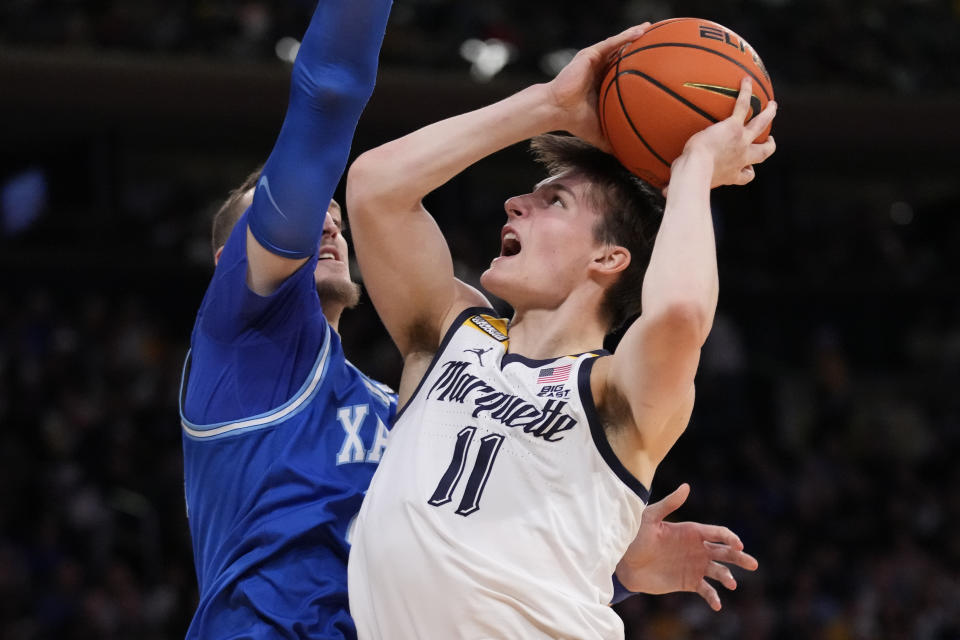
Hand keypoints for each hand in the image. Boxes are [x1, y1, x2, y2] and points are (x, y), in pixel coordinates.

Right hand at [545, 23, 650, 150]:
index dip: (639, 67)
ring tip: (652, 29)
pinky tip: (640, 32)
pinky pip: (611, 43)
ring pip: (619, 45)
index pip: (624, 72)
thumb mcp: (602, 133)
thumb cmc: (575, 122)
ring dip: (635, 36)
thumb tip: (631, 158)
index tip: (658, 66)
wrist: (557, 111)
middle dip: (640, 48)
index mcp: (604, 84)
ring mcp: (595, 61)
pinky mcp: (589, 55)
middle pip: (624, 55)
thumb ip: (616, 140)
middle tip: (660, 42)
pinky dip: (626, 36)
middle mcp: (600, 70)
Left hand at [615, 483, 757, 610]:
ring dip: (728, 577)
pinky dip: (714, 597)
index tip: (737, 545)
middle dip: (740, 557)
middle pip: (725, 552)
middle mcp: (697, 548)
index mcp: (691, 531)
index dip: (729, 538)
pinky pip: (706, 590)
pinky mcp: (689, 582)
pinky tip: (717, 605)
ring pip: (719, 571)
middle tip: (753, 564)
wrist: (624, 562)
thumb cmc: (634, 536)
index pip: (717, 533)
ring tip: (731, 584)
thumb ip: (669, 503)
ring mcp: (694, 566)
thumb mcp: (650, 517)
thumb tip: (687, 486)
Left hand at [678, 77, 777, 188]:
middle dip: (768, 146)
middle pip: (762, 153)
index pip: (746, 176)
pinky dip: (745, 93)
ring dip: (768, 115)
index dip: (749, 172)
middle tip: (771, 141)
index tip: (748, 169)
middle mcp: (741, 158)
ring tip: (773, 106)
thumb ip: (676, 186)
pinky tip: (745, 81)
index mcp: (731, 174)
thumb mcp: (686, 182)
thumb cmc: (689, 179)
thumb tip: (663, 193)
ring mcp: (740, 141)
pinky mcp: (733, 127)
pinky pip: (743, 106)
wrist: (696, 168)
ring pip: (760, 125)